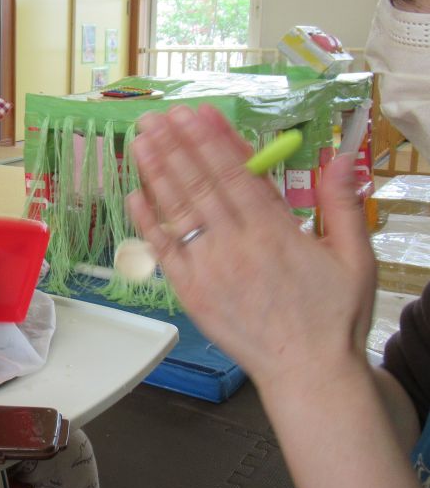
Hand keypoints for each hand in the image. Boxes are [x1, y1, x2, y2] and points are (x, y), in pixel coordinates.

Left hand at [127, 103, 426, 487]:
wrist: (308, 374)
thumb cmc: (333, 315)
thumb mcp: (354, 256)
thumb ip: (342, 204)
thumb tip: (339, 156)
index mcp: (276, 232)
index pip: (236, 174)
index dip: (211, 140)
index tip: (194, 113)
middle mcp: (237, 245)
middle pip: (200, 184)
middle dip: (176, 145)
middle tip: (155, 115)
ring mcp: (209, 269)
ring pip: (177, 210)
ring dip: (156, 171)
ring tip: (139, 138)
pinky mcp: (190, 292)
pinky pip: (163, 250)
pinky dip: (147, 220)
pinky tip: (133, 192)